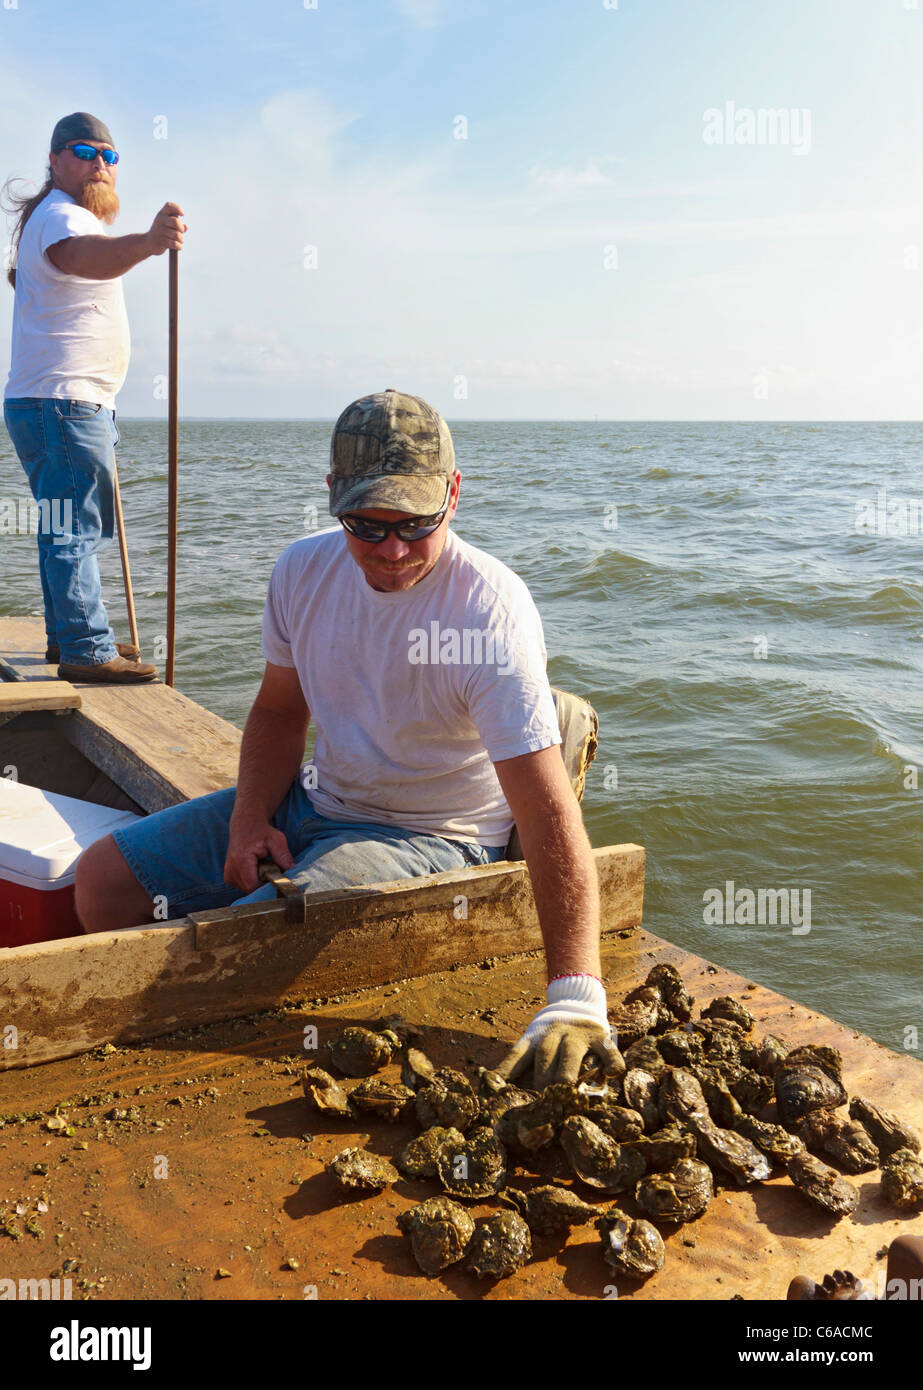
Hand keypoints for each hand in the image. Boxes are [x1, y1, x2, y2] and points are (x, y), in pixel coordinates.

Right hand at [146, 201, 186, 255]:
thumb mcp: (167, 225)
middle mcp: (160, 220)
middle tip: (181, 232)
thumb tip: (185, 227)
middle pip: (175, 222)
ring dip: (181, 239)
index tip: (182, 215)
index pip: (169, 206)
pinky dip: (178, 246)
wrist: (148, 242)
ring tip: (180, 241)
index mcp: (162, 214)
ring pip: (177, 235)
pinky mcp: (160, 241)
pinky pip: (174, 244)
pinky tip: (178, 246)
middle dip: (181, 228)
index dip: (177, 208)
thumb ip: (177, 224)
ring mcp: (159, 231)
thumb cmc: (161, 232)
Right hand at [224, 816, 293, 893]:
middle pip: (251, 890)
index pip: (253, 886)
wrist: (245, 824)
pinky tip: (256, 869)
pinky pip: (244, 887)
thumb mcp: (276, 840)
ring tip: (263, 866)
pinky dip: (252, 881)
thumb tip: (294, 873)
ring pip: (248, 890)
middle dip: (264, 883)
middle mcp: (231, 870)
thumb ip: (284, 857)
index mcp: (240, 860)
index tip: (277, 878)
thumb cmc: (261, 831)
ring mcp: (228, 875)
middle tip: (272, 868)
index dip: (267, 886)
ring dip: (259, 882)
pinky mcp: (228, 877)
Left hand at [495, 975, 620, 1088]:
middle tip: (540, 1106)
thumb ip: (521, 1066)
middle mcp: (554, 1034)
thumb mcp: (533, 1042)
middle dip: (541, 1080)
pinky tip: (611, 1075)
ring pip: (571, 1052)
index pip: (518, 1056)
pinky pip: (608, 1050)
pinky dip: (611, 1062)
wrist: (577, 1001)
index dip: (508, 1074)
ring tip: (567, 1092)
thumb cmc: (551, 1036)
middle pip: (544, 1056)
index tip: (500, 1093)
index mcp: (534, 1037)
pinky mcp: (601, 1037)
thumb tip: (498, 1093)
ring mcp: (578, 1034)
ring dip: (568, 1072)